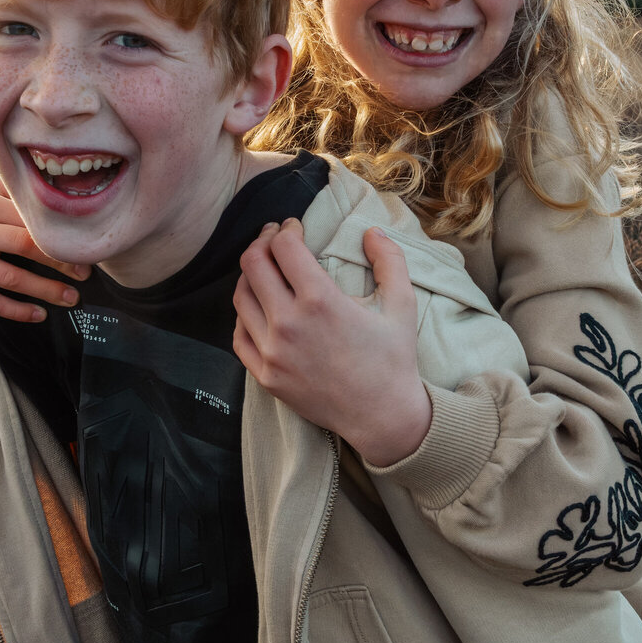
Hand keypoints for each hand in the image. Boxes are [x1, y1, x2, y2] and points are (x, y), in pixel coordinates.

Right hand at [0, 176, 89, 321]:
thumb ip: (12, 192)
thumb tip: (61, 192)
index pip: (29, 219)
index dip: (60, 234)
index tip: (86, 247)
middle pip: (24, 246)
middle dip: (60, 261)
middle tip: (86, 274)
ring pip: (12, 279)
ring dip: (47, 290)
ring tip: (72, 298)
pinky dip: (19, 311)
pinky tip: (40, 314)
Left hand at [233, 219, 430, 466]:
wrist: (383, 416)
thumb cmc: (394, 359)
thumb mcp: (402, 304)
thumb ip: (390, 260)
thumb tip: (372, 231)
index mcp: (320, 301)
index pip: (284, 247)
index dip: (286, 229)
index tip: (294, 227)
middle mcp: (289, 324)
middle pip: (253, 264)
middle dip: (262, 242)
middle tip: (274, 237)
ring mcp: (272, 352)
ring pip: (240, 297)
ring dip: (250, 275)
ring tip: (266, 268)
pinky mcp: (266, 376)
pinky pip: (239, 335)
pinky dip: (244, 314)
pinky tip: (258, 306)